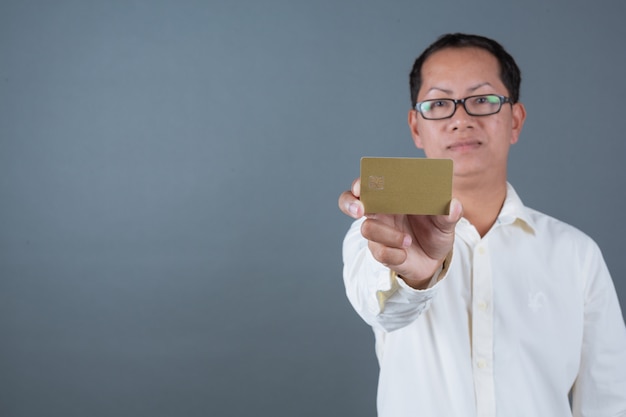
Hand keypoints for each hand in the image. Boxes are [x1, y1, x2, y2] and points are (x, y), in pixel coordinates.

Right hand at [339, 178, 462, 288]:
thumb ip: (449, 213)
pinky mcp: (381, 252)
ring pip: (368, 229)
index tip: (361, 186)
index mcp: (392, 197)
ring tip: (408, 240)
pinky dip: (394, 254)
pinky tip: (405, 254)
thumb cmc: (436, 231)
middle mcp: (380, 212)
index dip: (361, 183)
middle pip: (351, 202)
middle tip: (359, 210)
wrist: (436, 260)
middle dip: (350, 204)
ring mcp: (378, 233)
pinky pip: (380, 252)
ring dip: (388, 235)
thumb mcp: (446, 222)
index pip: (369, 184)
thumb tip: (453, 205)